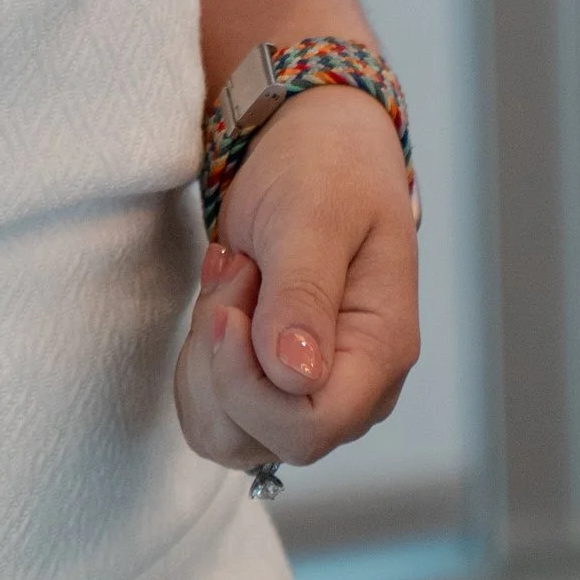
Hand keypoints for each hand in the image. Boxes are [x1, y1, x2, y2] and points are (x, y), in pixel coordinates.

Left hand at [174, 87, 419, 477]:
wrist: (310, 140)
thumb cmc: (324, 166)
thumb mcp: (312, 213)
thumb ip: (303, 294)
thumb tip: (295, 377)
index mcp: (381, 352)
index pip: (309, 427)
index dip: (248, 383)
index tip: (228, 302)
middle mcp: (354, 390)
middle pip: (266, 439)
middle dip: (222, 360)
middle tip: (236, 267)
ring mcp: (311, 394)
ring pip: (230, 437)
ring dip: (205, 360)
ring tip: (232, 277)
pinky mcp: (272, 387)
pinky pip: (214, 415)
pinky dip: (198, 363)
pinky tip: (221, 301)